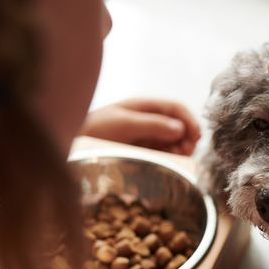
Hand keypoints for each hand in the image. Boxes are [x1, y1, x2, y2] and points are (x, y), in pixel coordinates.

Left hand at [79, 98, 200, 155]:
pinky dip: (169, 157)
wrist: (71, 145)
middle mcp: (147, 119)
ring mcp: (144, 136)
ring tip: (179, 158)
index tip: (197, 136)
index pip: (175, 108)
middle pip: (177, 125)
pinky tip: (170, 162)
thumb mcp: (123, 124)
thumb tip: (180, 129)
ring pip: (172, 141)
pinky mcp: (140, 152)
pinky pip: (161, 153)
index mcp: (144, 106)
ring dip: (179, 148)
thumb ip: (151, 124)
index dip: (189, 120)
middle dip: (186, 136)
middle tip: (187, 151)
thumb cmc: (94, 130)